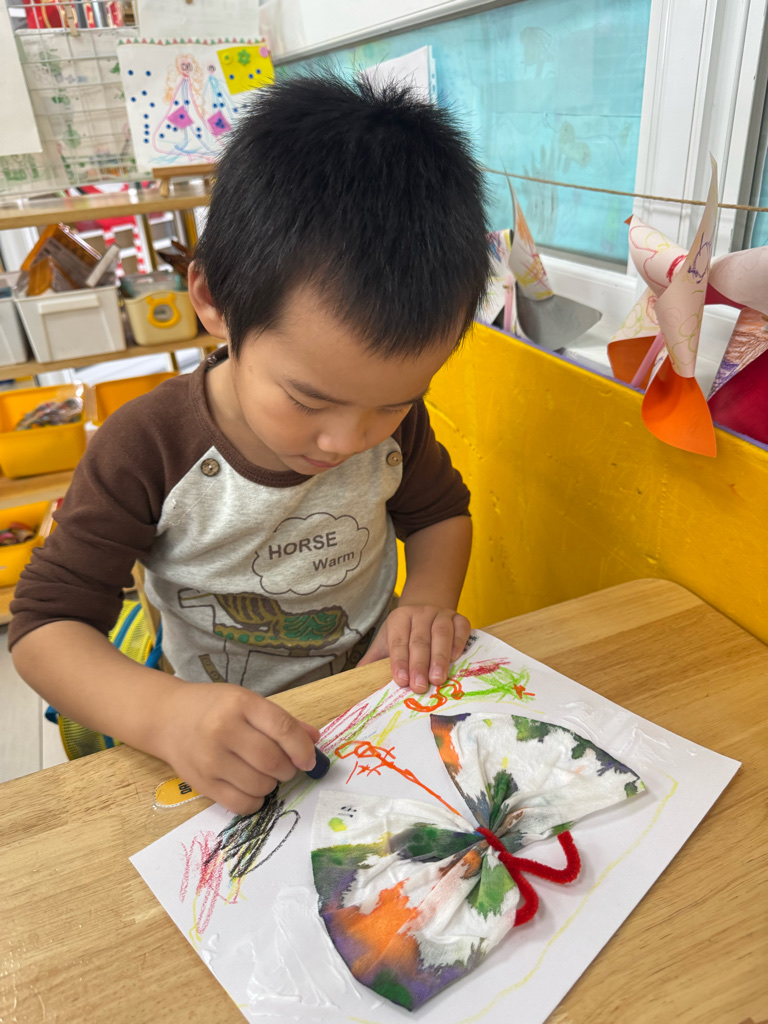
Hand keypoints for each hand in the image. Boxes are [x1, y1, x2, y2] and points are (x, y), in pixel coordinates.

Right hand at [156, 681, 319, 815]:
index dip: (302, 749)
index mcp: (240, 704)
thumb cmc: (213, 707)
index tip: (309, 760)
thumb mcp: (247, 702)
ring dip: (272, 784)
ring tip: (263, 773)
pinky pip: (241, 804)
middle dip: (288, 769)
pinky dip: (256, 801)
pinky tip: (252, 789)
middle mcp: (223, 730)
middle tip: (284, 766)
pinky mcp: (202, 784)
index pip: (282, 729)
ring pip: (260, 786)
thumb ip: (281, 721)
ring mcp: (210, 759)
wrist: (167, 717)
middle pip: (272, 761)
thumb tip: (314, 742)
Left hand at [358, 604, 470, 693]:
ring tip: (438, 679)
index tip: (402, 681)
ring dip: (439, 658)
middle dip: (419, 665)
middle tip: (420, 686)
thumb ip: (373, 660)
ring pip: (441, 634)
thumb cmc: (404, 633)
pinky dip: (458, 643)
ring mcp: (441, 614)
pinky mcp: (459, 618)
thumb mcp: (386, 641)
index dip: (400, 661)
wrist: (426, 609)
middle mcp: (420, 613)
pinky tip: (455, 659)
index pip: (398, 641)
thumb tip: (356, 681)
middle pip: (419, 640)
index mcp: (399, 618)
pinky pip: (461, 628)